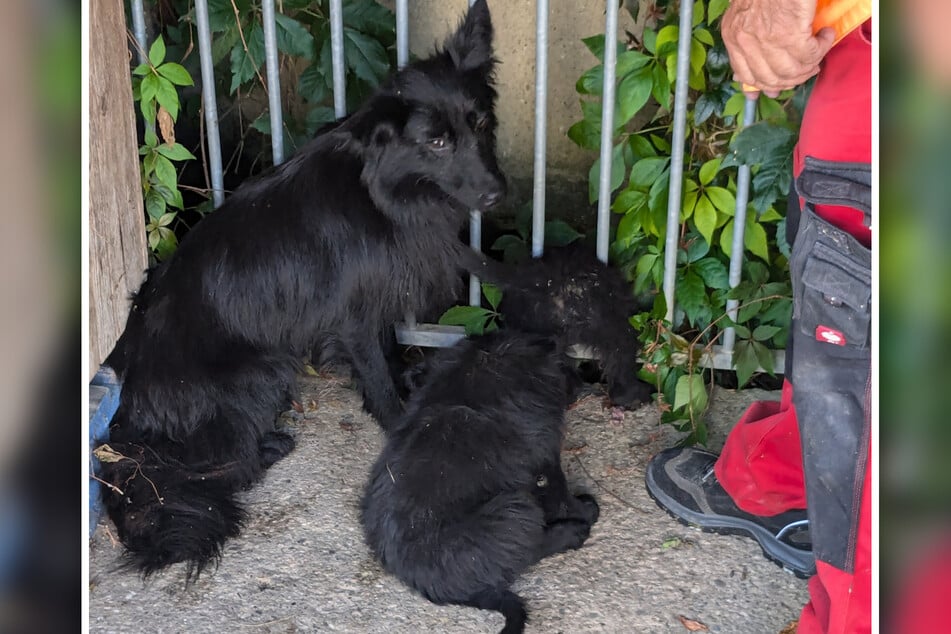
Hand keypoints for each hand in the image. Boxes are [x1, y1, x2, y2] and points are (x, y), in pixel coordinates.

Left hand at [721, 0, 835, 96]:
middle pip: (768, 78)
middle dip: (790, 80)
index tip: (769, 92)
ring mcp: (766, 38)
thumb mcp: (747, 12)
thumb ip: (748, 37)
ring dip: (809, 66)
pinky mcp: (789, 33)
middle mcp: (745, 39)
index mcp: (733, 34)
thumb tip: (753, 69)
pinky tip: (825, 35)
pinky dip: (822, 48)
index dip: (759, 85)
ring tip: (817, 52)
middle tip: (806, 70)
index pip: (743, 73)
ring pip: (790, 72)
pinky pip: (809, 56)